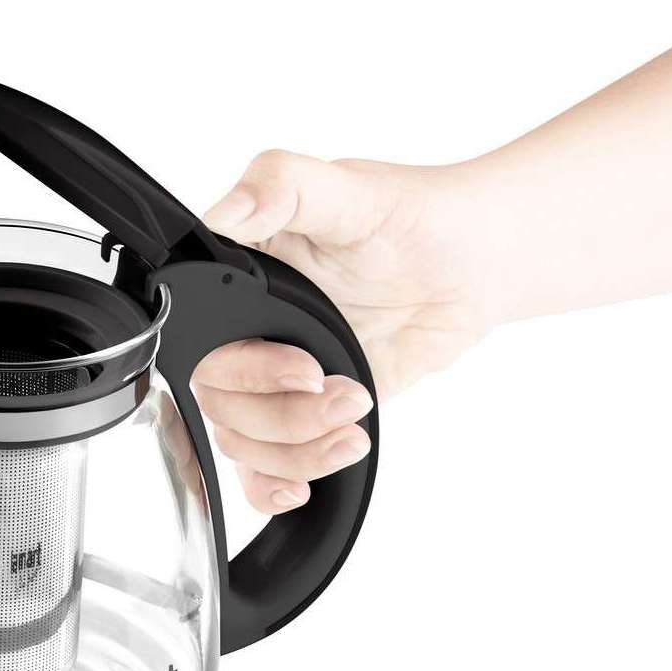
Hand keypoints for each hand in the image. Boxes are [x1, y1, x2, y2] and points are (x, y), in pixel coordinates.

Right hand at [192, 151, 490, 512]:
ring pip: (243, 442)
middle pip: (220, 401)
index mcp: (238, 274)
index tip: (303, 367)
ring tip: (354, 420)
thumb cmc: (413, 217)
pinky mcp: (310, 412)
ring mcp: (277, 376)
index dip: (245, 367)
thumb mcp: (348, 189)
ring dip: (297, 448)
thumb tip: (225, 213)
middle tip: (340, 390)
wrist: (474, 265)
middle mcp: (248, 328)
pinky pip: (266, 464)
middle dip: (282, 413)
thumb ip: (282, 186)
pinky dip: (273, 485)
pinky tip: (301, 485)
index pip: (197, 337)